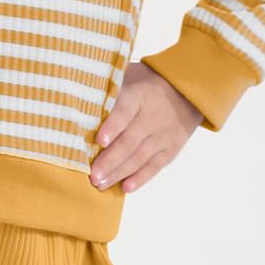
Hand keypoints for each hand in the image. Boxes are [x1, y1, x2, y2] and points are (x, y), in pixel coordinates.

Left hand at [89, 62, 203, 195]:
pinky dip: (140, 178)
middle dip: (110, 160)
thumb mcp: (129, 77)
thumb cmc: (146, 84)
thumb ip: (109, 90)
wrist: (187, 91)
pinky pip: (155, 166)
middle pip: (130, 141)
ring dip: (119, 172)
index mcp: (139, 96)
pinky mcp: (171, 149)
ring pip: (140, 157)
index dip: (112, 127)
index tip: (99, 142)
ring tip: (101, 184)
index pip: (124, 112)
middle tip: (93, 175)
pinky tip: (126, 187)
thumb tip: (77, 102)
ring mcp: (163, 135)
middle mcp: (153, 117)